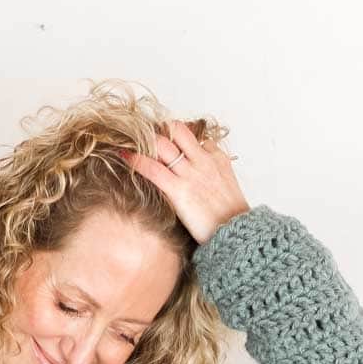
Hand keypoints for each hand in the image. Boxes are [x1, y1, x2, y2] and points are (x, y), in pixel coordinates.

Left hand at [119, 120, 250, 244]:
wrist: (237, 232)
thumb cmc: (232, 218)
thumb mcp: (229, 187)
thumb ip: (215, 174)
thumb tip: (202, 173)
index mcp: (217, 159)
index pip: (197, 138)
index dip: (180, 139)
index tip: (168, 143)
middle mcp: (203, 161)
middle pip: (178, 131)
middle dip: (160, 130)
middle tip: (145, 136)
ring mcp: (190, 174)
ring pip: (163, 144)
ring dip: (145, 141)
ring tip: (129, 141)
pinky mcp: (179, 190)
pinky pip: (153, 169)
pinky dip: (137, 160)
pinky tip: (125, 156)